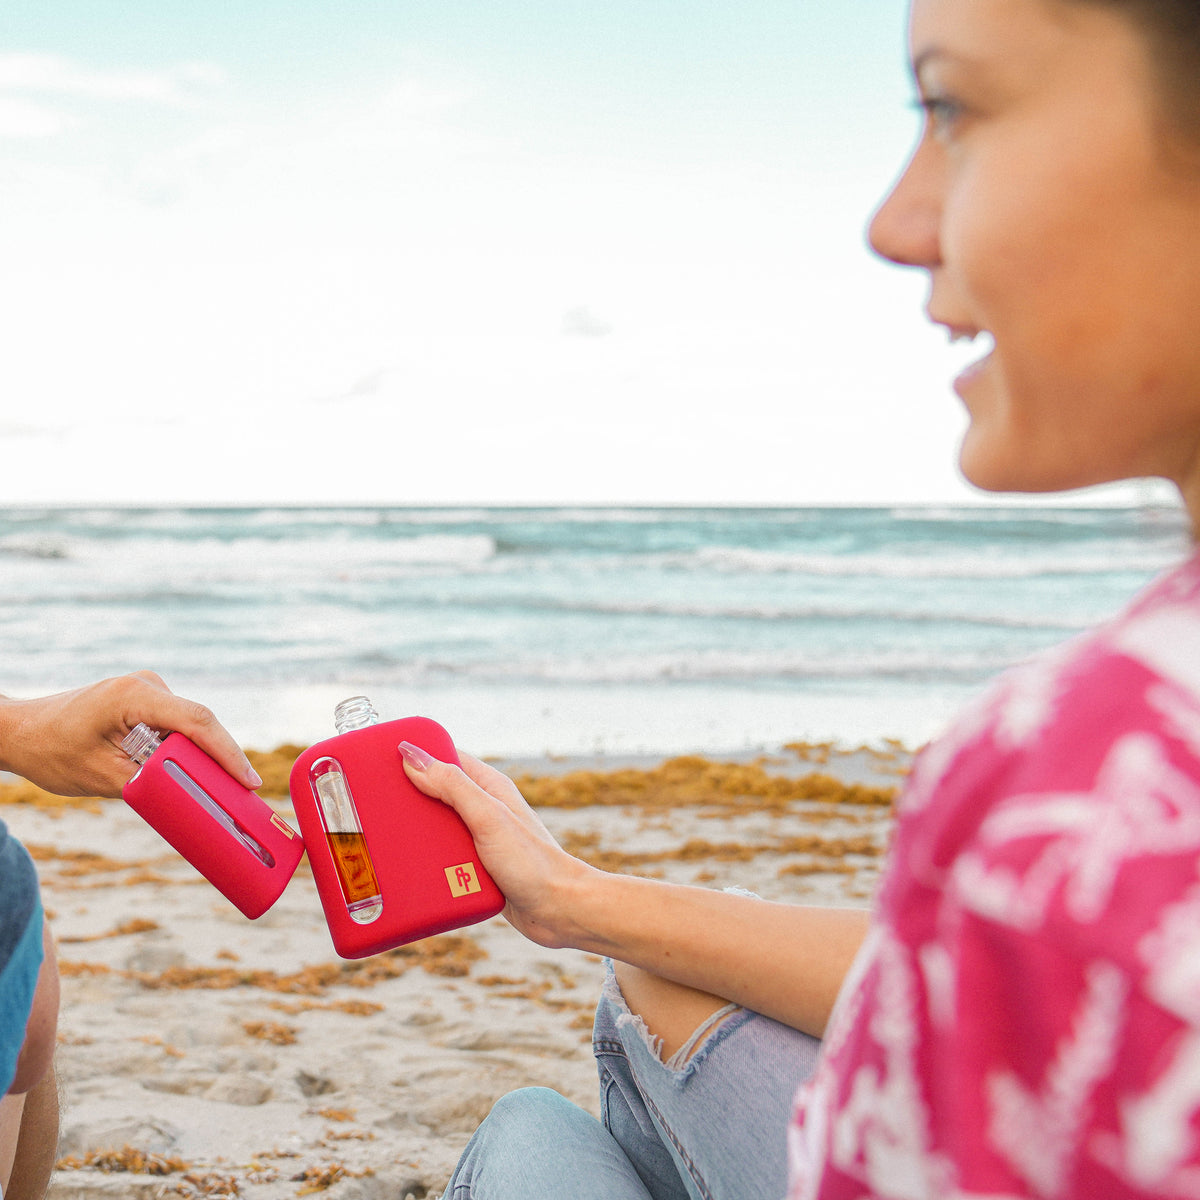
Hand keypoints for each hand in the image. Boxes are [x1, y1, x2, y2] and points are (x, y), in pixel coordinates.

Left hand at [0, 672, 261, 797]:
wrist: (19, 731)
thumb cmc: (52, 752)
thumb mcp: (103, 777)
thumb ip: (151, 783)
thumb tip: (193, 798)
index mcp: (135, 696)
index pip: (196, 722)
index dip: (228, 753)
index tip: (249, 781)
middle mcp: (147, 685)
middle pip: (200, 723)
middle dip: (222, 758)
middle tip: (244, 793)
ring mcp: (147, 689)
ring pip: (190, 725)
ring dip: (202, 754)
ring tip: (221, 788)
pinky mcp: (145, 699)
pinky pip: (177, 724)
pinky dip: (186, 748)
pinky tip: (193, 772)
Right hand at [399, 744, 595, 948]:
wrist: (559, 911)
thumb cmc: (531, 861)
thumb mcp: (488, 817)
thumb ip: (452, 786)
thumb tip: (411, 757)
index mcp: (488, 786)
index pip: (444, 758)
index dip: (413, 756)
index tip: (379, 761)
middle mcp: (482, 810)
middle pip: (432, 796)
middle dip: (406, 801)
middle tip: (370, 809)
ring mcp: (478, 840)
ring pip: (433, 831)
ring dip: (412, 837)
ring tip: (380, 843)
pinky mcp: (475, 869)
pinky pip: (440, 861)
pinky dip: (423, 864)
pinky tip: (404, 873)